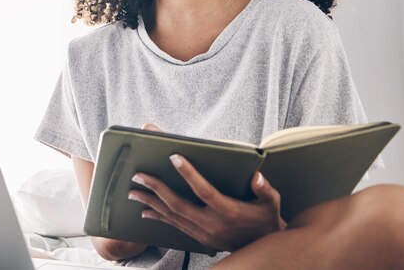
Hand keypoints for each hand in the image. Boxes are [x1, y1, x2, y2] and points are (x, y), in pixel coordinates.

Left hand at [127, 154, 286, 251]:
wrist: (262, 247)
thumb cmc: (266, 219)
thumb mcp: (271, 203)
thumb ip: (264, 189)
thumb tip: (256, 176)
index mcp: (228, 211)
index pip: (204, 190)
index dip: (189, 174)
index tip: (174, 157)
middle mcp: (211, 223)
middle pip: (178, 205)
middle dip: (156, 189)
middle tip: (139, 175)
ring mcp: (202, 232)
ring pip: (171, 216)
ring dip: (150, 203)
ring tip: (132, 191)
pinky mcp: (198, 237)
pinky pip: (174, 226)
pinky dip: (158, 217)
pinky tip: (144, 211)